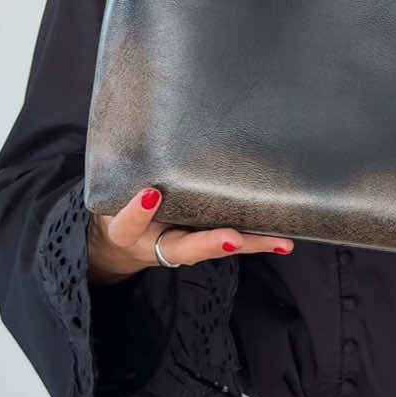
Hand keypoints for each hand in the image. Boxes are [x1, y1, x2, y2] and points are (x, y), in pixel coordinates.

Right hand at [86, 187, 294, 284]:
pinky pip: (234, 240)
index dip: (138, 212)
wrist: (126, 238)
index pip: (129, 225)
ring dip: (250, 244)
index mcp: (129, 233)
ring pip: (220, 247)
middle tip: (234, 240)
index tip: (150, 195)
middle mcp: (162, 244)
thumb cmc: (119, 208)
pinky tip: (284, 237)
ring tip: (280, 241)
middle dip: (212, 243)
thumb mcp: (111, 198)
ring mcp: (188, 244)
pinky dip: (258, 238)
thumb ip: (121, 182)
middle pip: (188, 248)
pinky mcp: (207, 238)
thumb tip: (134, 148)